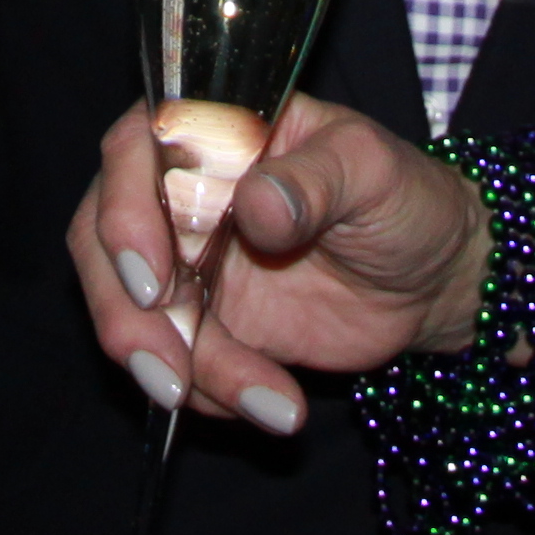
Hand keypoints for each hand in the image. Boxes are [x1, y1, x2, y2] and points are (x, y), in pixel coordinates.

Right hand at [68, 89, 490, 437]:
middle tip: (172, 372)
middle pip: (103, 245)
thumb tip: (258, 204)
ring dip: (184, 370)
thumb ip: (316, 179)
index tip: (154, 280)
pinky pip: (176, 364)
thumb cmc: (403, 196)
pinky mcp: (203, 324)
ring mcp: (185, 262)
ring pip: (132, 317)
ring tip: (270, 403)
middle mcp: (180, 192)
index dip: (125, 213)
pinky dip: (214, 396)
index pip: (133, 151)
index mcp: (213, 129)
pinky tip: (276, 405)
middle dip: (126, 316)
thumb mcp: (372, 171)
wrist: (432, 278)